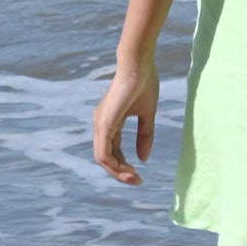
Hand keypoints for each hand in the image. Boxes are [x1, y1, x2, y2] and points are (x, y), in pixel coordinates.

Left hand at [92, 51, 159, 184]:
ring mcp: (100, 125)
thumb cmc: (143, 82)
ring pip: (103, 159)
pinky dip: (114, 165)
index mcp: (109, 122)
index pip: (113, 151)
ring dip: (117, 172)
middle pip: (106, 158)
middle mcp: (100, 124)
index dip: (124, 165)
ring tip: (133, 179)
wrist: (138, 63)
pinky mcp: (104, 124)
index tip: (139, 176)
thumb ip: (144, 135)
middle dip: (120, 173)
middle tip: (136, 181)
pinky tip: (128, 169)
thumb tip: (143, 159)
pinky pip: (103, 153)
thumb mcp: (146, 113)